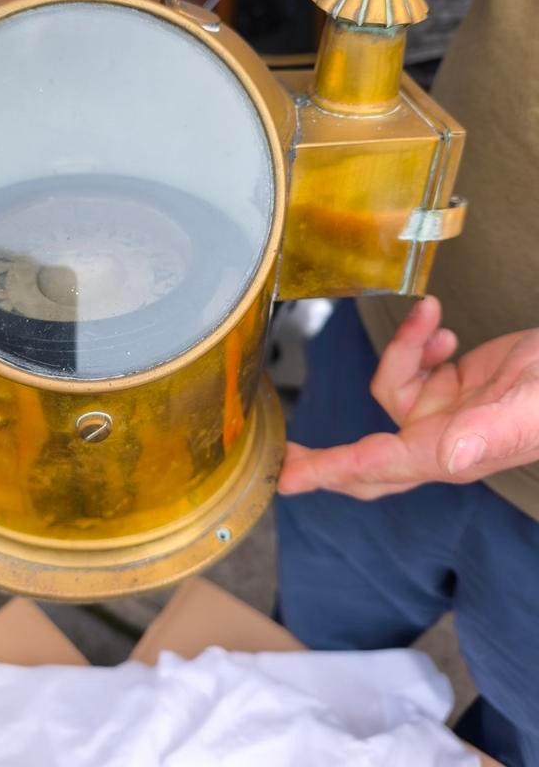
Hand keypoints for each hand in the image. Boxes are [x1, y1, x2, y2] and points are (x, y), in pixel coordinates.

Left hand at [278, 297, 538, 499]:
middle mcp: (439, 440)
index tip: (287, 478)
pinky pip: (414, 367)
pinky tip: (443, 327)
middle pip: (367, 459)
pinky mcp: (452, 388)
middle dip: (327, 457)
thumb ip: (488, 435)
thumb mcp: (528, 409)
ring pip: (391, 389)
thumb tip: (448, 459)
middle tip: (287, 453)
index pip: (374, 466)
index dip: (328, 471)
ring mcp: (444, 415)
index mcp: (448, 453)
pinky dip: (420, 342)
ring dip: (404, 351)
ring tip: (436, 323)